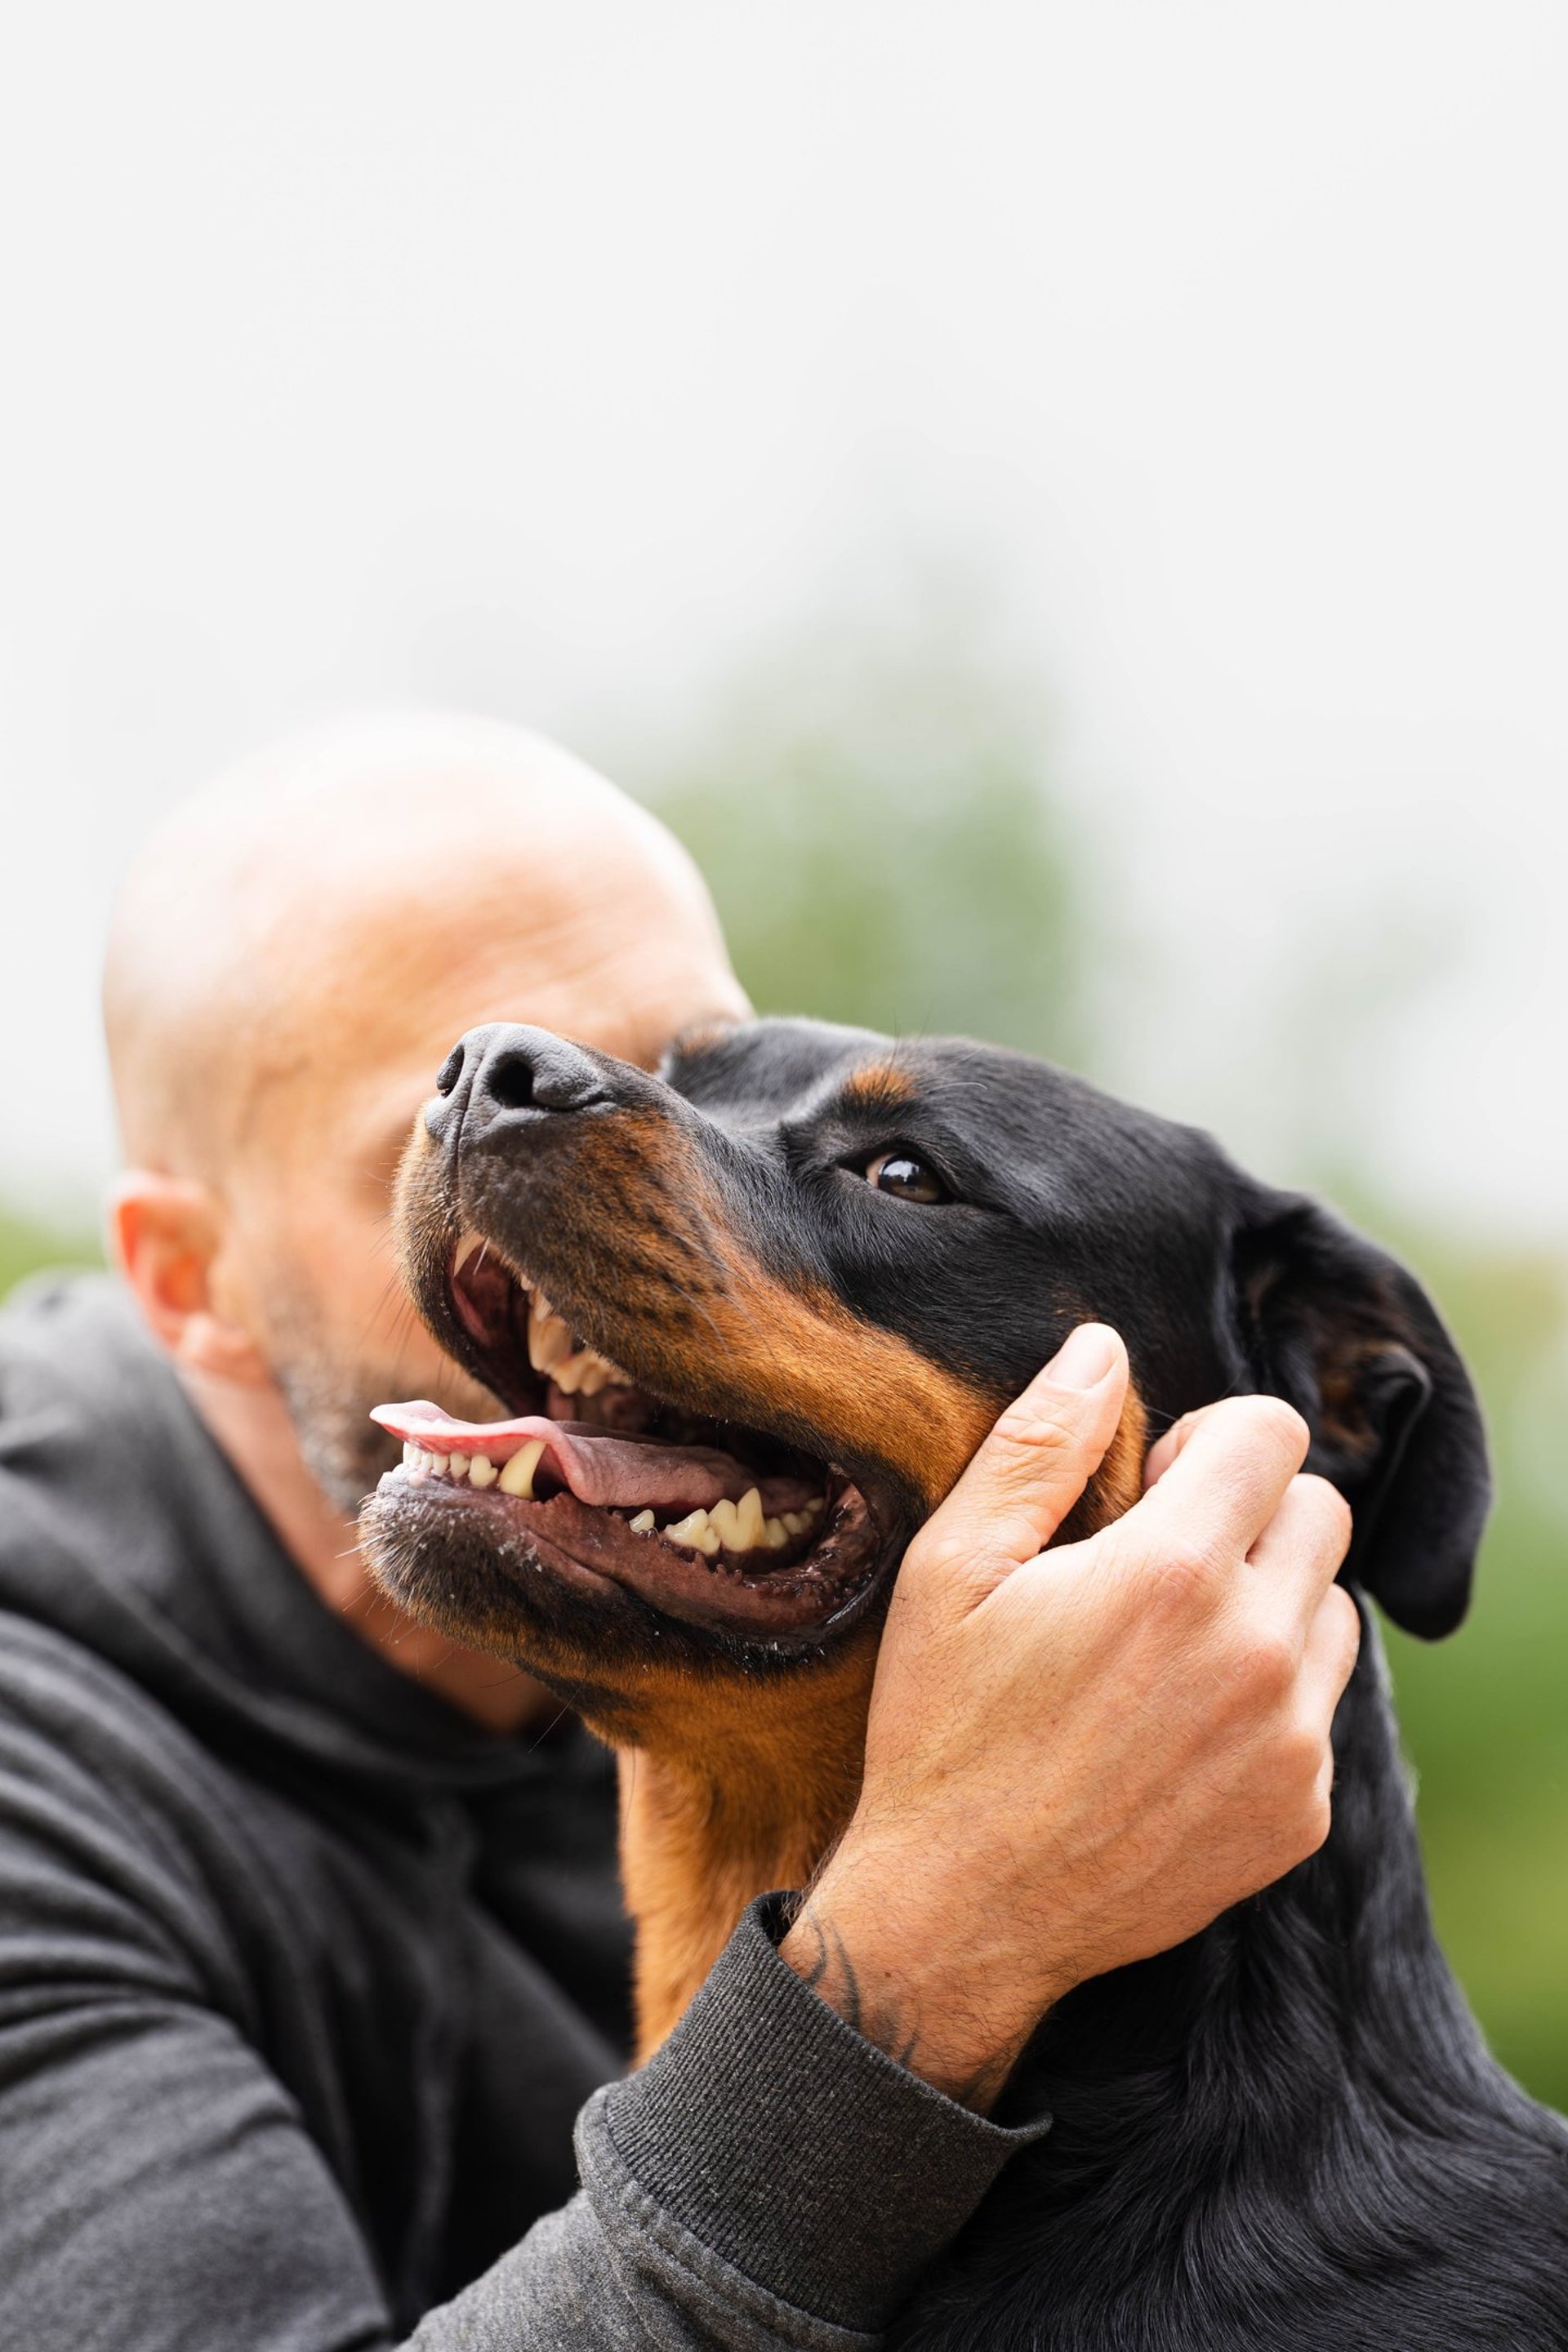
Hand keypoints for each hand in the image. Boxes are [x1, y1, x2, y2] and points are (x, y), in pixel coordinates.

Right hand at [780, 1323, 1359, 2110]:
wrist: (964, 1913)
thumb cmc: (944, 1729)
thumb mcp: (953, 1568)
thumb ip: (1038, 1445)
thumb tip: (1101, 1347)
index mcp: (1172, 1571)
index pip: (1274, 1434)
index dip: (1210, 1440)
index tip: (1152, 1486)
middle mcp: (1256, 1650)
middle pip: (1321, 1512)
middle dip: (1249, 1512)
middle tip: (1158, 1563)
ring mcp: (1290, 1740)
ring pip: (1334, 1608)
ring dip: (1272, 1602)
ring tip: (1171, 1647)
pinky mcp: (1302, 1812)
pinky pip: (1322, 1709)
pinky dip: (1272, 1698)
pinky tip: (1179, 1727)